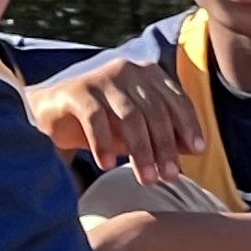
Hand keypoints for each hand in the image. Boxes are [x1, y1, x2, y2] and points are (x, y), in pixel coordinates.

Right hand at [27, 55, 210, 181]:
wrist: (53, 114)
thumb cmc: (102, 124)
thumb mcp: (137, 131)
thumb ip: (164, 135)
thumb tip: (194, 150)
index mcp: (148, 74)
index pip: (176, 99)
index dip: (189, 125)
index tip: (198, 152)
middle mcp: (128, 70)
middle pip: (155, 111)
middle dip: (165, 146)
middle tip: (169, 177)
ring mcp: (102, 78)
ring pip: (130, 116)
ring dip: (140, 151)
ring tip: (145, 179)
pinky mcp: (78, 91)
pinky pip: (96, 119)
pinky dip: (103, 144)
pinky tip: (107, 166)